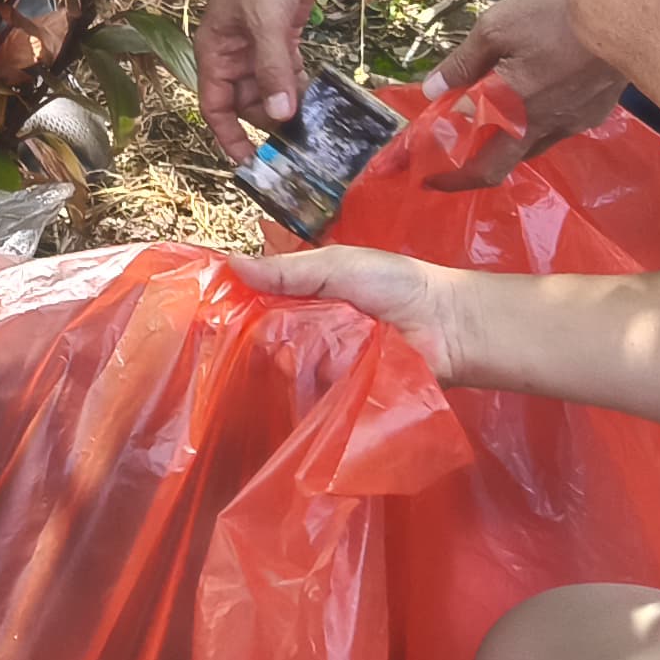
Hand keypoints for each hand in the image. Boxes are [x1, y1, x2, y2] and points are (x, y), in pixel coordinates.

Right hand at [196, 0, 327, 157]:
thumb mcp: (265, 21)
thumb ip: (272, 69)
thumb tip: (281, 116)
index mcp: (216, 51)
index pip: (215, 105)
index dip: (228, 136)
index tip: (249, 163)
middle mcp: (236, 55)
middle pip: (248, 103)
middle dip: (268, 125)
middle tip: (298, 149)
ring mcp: (262, 47)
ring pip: (272, 90)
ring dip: (289, 109)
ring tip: (315, 134)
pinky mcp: (287, 37)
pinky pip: (291, 73)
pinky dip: (303, 88)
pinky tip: (323, 105)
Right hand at [225, 242, 502, 384]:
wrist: (447, 324)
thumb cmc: (395, 284)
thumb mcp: (338, 264)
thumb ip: (288, 269)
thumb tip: (231, 264)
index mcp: (304, 297)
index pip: (258, 306)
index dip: (238, 309)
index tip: (212, 314)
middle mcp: (308, 333)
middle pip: (267, 341)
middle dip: (263, 339)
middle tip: (262, 337)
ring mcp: (323, 365)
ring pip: (288, 368)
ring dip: (291, 363)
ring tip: (298, 358)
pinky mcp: (340, 393)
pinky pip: (314, 395)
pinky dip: (310, 390)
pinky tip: (306, 386)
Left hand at [419, 0, 626, 185]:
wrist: (626, 10)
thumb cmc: (553, 16)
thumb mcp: (495, 28)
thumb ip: (463, 63)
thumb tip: (432, 89)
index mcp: (513, 113)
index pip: (478, 164)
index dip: (450, 175)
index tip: (428, 176)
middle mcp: (544, 128)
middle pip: (503, 165)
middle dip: (472, 171)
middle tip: (449, 166)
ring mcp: (574, 123)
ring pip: (530, 147)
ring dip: (506, 144)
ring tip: (488, 124)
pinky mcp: (595, 112)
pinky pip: (557, 129)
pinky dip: (534, 125)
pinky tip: (533, 101)